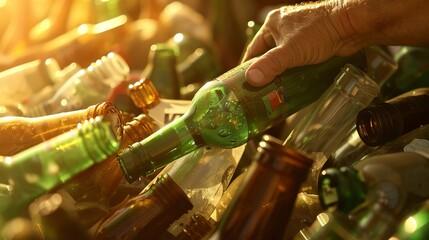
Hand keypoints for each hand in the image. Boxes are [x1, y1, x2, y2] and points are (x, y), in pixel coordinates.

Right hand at [242, 1, 362, 86]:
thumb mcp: (290, 51)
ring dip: (280, 74)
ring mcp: (298, 35)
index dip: (247, 68)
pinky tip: (292, 83)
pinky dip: (293, 71)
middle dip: (265, 73)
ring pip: (283, 59)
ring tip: (275, 92)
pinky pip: (296, 60)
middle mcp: (283, 28)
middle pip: (267, 55)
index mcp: (272, 24)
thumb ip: (270, 65)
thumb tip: (252, 79)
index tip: (244, 84)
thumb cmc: (320, 30)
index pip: (253, 49)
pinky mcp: (311, 43)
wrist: (351, 25)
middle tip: (261, 92)